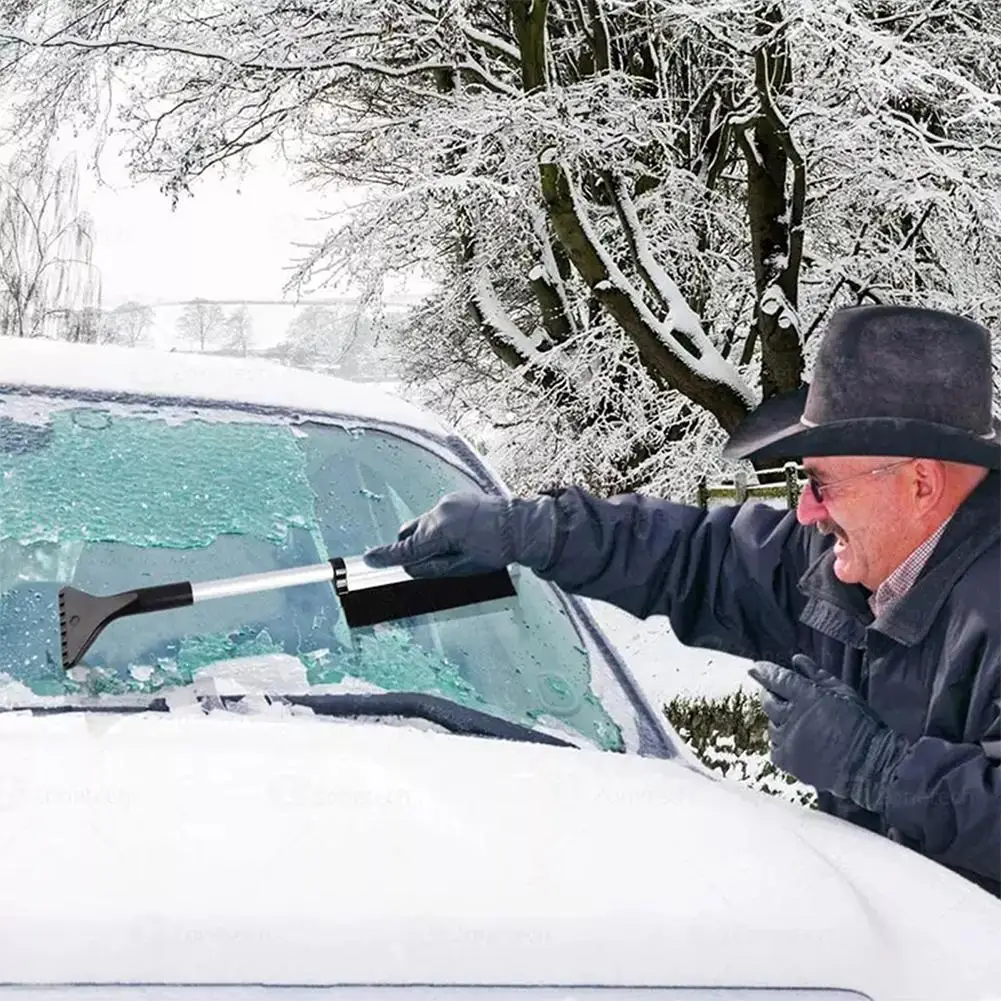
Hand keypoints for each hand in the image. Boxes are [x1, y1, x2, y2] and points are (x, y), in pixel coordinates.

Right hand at [363, 491, 558, 577]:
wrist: (522, 526)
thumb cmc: (497, 550)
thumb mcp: (463, 567)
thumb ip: (432, 568)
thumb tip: (410, 568)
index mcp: (441, 530)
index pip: (407, 547)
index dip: (387, 556)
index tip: (370, 560)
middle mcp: (440, 512)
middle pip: (412, 533)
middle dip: (414, 548)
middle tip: (428, 562)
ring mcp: (448, 502)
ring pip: (424, 523)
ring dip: (430, 537)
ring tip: (457, 547)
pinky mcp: (456, 498)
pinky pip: (438, 515)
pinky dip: (440, 526)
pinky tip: (461, 535)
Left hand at [748, 653, 909, 812]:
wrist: (870, 764)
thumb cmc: (860, 724)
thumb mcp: (843, 692)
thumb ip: (816, 675)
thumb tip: (797, 660)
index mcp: (806, 696)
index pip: (777, 679)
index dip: (764, 672)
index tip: (755, 668)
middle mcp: (792, 716)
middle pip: (768, 701)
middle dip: (769, 694)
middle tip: (777, 694)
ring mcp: (789, 740)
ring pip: (771, 725)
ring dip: (779, 721)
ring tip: (798, 724)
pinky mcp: (789, 761)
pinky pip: (774, 748)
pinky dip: (781, 743)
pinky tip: (795, 742)